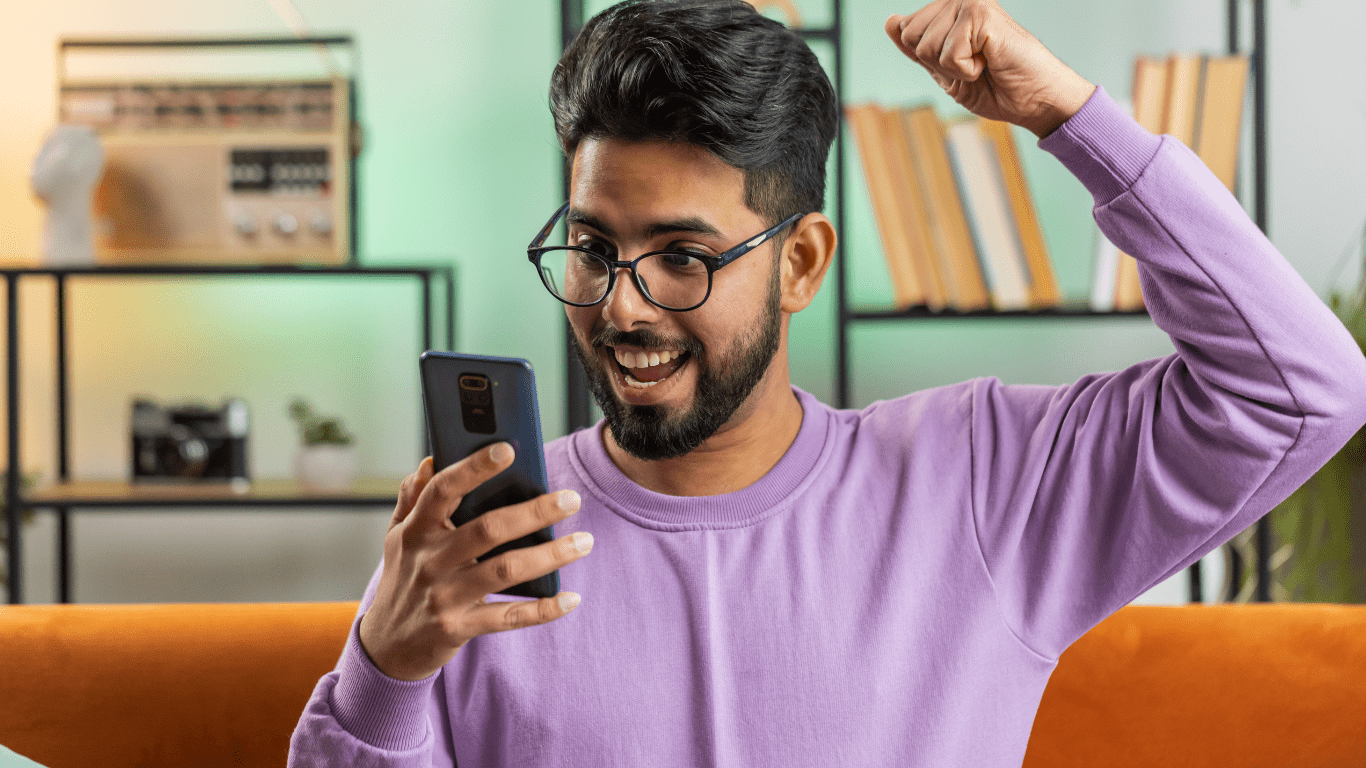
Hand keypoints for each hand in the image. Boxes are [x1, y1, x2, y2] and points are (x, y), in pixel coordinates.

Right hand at [358, 445, 591, 680]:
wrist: (385, 648)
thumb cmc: (402, 579)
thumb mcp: (396, 537)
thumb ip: (412, 497)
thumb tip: (431, 459)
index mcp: (415, 530)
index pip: (443, 490)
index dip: (473, 468)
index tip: (508, 450)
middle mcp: (429, 561)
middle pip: (487, 529)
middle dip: (534, 512)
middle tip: (572, 499)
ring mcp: (444, 596)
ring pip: (505, 571)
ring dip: (550, 555)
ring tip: (584, 542)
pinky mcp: (458, 628)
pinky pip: (507, 617)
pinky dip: (543, 609)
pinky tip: (571, 599)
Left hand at [885, 0, 1095, 137]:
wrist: (1034, 100)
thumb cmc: (996, 86)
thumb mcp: (945, 70)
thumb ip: (918, 48)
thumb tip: (891, 22)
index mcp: (949, 9)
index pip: (905, 31)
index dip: (928, 59)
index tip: (962, 62)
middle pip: (911, 37)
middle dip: (937, 63)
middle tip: (974, 64)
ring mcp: (971, 3)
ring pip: (926, 46)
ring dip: (954, 68)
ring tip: (984, 63)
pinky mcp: (981, 13)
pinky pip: (948, 53)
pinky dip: (966, 70)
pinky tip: (989, 62)